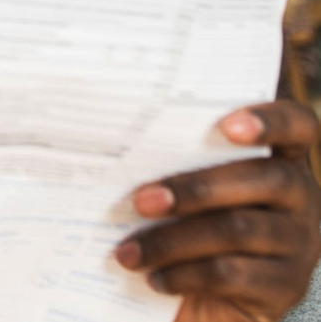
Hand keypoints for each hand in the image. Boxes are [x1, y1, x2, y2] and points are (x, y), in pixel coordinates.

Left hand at [113, 101, 320, 321]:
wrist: (209, 298)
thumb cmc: (190, 222)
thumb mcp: (191, 189)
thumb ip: (177, 162)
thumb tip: (118, 141)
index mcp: (281, 159)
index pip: (298, 125)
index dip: (271, 120)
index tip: (228, 125)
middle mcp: (301, 197)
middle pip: (264, 179)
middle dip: (195, 188)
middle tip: (139, 201)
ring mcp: (299, 243)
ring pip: (239, 230)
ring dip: (172, 240)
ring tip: (128, 251)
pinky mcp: (286, 286)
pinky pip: (232, 274)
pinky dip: (184, 274)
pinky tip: (154, 277)